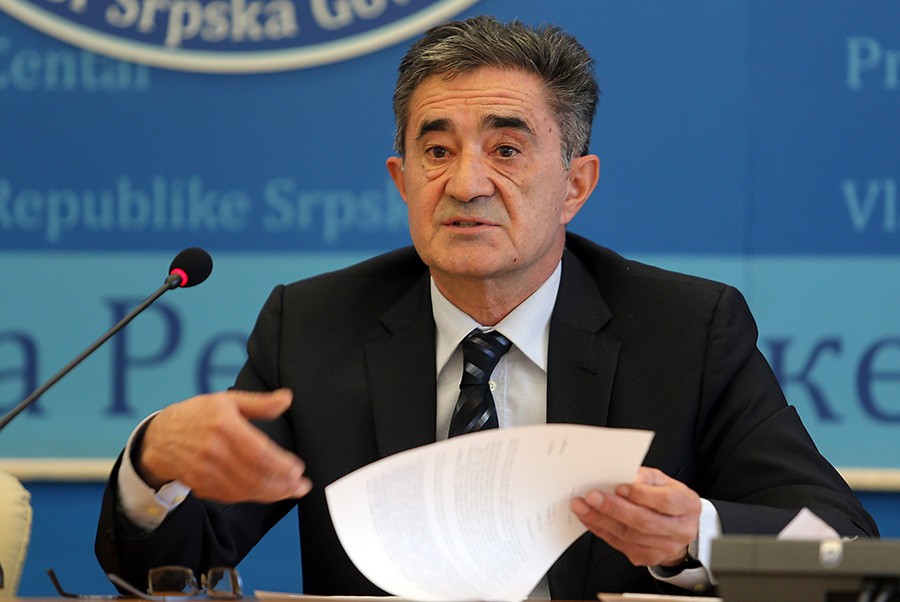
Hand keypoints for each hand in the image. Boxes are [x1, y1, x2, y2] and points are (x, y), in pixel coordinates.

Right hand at [137, 388, 311, 503]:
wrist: (160, 437)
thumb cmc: (198, 415)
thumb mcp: (228, 401)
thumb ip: (260, 403)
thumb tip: (287, 398)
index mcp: (224, 426)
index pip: (258, 452)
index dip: (281, 464)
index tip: (298, 468)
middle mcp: (213, 451)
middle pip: (254, 475)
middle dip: (283, 484)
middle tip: (302, 485)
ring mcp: (205, 471)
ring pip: (245, 490)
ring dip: (272, 494)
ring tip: (291, 491)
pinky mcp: (201, 485)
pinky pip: (232, 497)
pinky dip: (254, 497)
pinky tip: (269, 493)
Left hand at [570, 466, 700, 566]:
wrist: (680, 528)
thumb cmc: (669, 499)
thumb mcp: (663, 481)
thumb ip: (646, 477)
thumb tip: (629, 477)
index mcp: (687, 505)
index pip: (666, 502)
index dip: (641, 495)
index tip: (619, 487)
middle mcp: (679, 530)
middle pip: (644, 522)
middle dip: (614, 508)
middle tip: (592, 497)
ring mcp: (664, 547)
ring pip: (629, 536)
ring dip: (601, 520)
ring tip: (582, 507)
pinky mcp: (647, 557)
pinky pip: (620, 545)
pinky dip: (601, 530)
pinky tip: (589, 518)